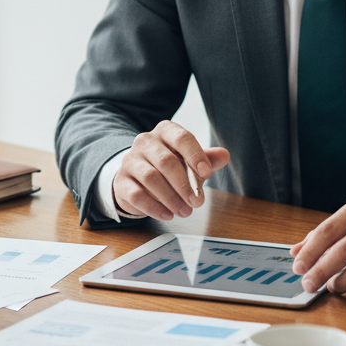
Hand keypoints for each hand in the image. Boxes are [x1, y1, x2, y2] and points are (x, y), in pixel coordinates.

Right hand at [113, 120, 229, 219]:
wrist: (136, 178)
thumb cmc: (167, 167)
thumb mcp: (189, 161)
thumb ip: (207, 159)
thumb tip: (224, 155)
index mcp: (165, 131)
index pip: (181, 137)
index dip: (195, 155)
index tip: (206, 173)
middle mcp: (145, 142)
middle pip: (166, 161)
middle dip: (184, 184)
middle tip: (197, 202)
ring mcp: (130, 161)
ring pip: (151, 178)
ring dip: (171, 198)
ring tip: (185, 211)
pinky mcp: (121, 181)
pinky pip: (137, 194)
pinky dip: (154, 207)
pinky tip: (167, 214)